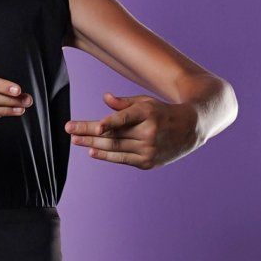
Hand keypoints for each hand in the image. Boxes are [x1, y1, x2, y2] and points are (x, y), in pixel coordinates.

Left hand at [65, 92, 197, 168]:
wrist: (191, 129)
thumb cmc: (163, 112)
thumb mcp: (147, 102)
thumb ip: (125, 104)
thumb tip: (105, 98)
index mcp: (150, 113)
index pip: (126, 118)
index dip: (111, 122)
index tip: (97, 126)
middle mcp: (149, 132)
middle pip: (113, 134)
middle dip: (88, 131)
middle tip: (69, 129)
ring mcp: (148, 149)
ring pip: (114, 147)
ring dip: (91, 143)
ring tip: (75, 139)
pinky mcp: (147, 162)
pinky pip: (121, 158)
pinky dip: (105, 155)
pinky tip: (91, 150)